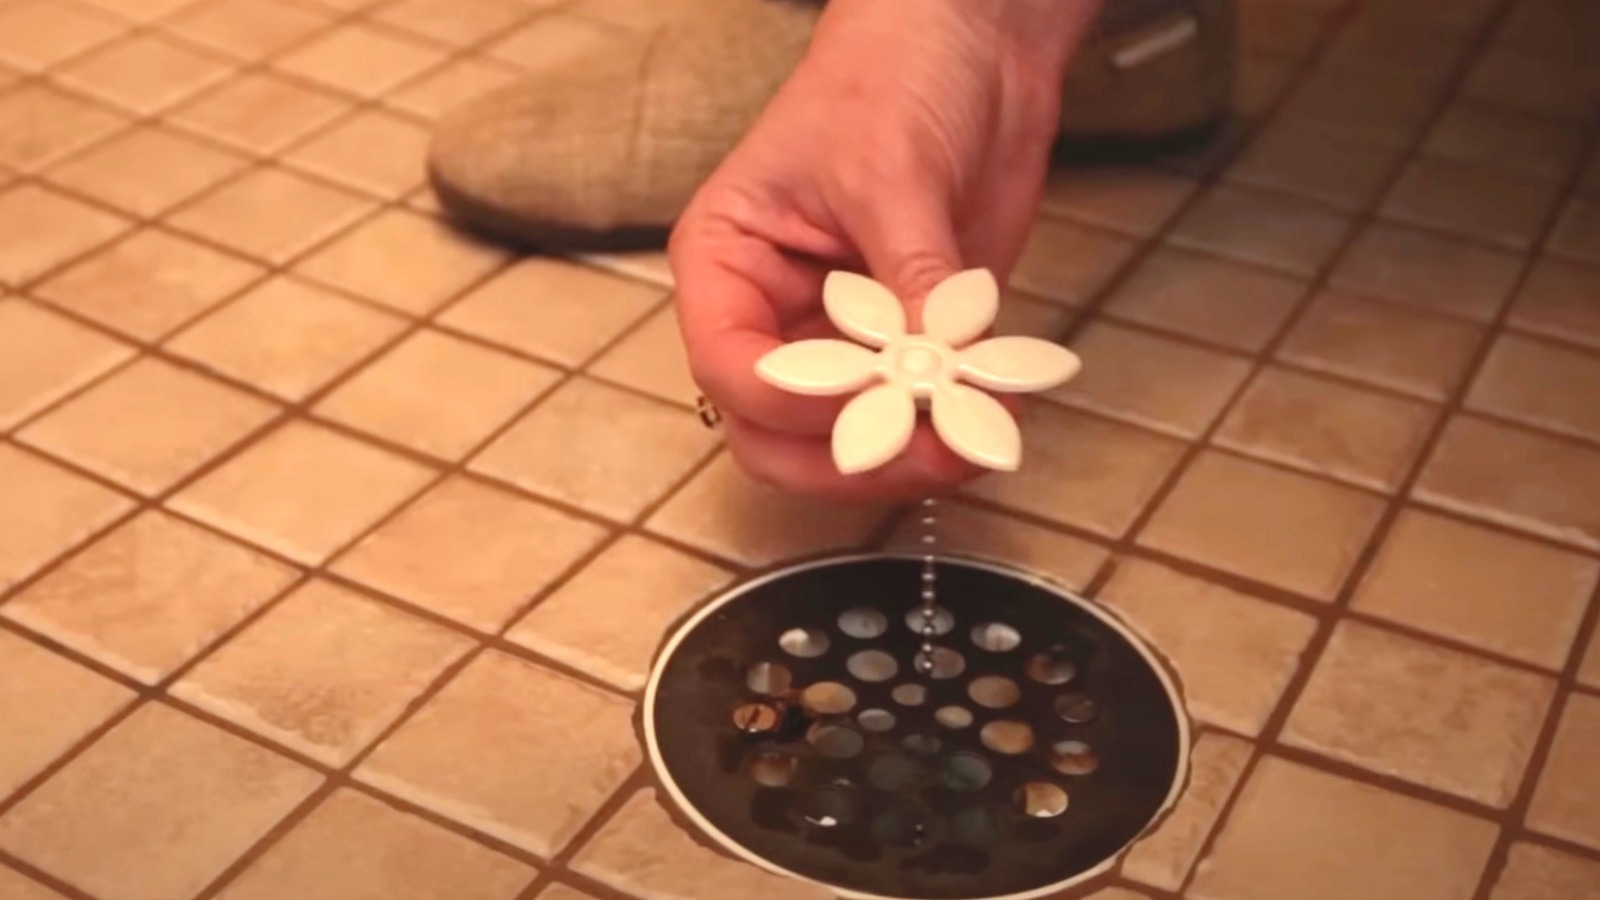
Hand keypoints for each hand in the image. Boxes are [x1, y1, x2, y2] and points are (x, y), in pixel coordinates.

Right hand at [670, 0, 1100, 502]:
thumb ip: (906, 276)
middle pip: (772, 434)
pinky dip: (950, 427)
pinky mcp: (904, 346)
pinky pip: (913, 414)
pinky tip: (991, 411)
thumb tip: (927, 371)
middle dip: (845, 457)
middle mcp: (771, 315)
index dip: (791, 403)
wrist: (969, 49)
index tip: (868, 398)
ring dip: (901, 455)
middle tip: (924, 450)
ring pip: (841, 442)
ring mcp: (837, 339)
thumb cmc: (888, 78)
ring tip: (970, 437)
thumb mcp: (890, 172)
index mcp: (726, 265)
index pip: (728, 366)